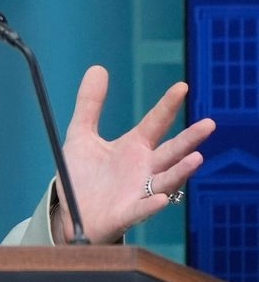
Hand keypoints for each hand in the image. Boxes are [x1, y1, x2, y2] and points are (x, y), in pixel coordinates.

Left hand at [51, 66, 214, 243]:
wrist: (72, 211)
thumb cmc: (83, 175)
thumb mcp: (81, 135)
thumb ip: (89, 104)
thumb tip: (97, 68)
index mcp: (134, 147)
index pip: (155, 122)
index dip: (167, 105)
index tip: (181, 86)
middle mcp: (143, 168)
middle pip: (170, 152)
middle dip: (189, 139)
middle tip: (209, 124)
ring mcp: (138, 191)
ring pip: (165, 180)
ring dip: (180, 171)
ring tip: (197, 158)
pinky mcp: (126, 213)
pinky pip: (141, 209)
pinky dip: (151, 204)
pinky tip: (161, 198)